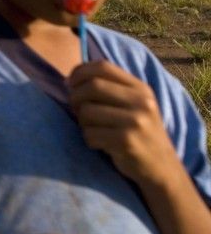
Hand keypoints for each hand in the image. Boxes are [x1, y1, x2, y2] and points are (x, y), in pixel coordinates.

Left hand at [68, 61, 176, 184]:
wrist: (162, 167)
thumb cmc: (138, 133)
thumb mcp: (134, 105)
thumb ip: (111, 88)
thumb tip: (72, 77)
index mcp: (140, 88)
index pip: (102, 66)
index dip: (79, 72)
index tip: (71, 84)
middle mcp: (141, 102)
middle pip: (92, 86)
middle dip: (75, 97)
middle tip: (76, 110)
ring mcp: (135, 121)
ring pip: (87, 111)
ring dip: (82, 122)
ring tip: (93, 129)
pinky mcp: (126, 141)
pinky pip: (90, 134)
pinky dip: (89, 139)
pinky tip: (101, 144)